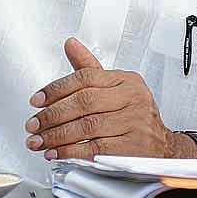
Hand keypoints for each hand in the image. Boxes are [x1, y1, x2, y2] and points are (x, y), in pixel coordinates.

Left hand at [24, 37, 192, 159]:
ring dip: (57, 136)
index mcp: (126, 80)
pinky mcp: (135, 147)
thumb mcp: (114, 88)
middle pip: (84, 102)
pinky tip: (58, 153)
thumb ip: (89, 68)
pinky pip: (96, 148)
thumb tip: (70, 44)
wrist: (163, 147)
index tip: (36, 100)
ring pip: (87, 126)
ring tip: (40, 141)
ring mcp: (136, 122)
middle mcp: (133, 98)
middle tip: (34, 125)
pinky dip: (72, 152)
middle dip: (52, 115)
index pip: (85, 77)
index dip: (56, 89)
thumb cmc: (133, 116)